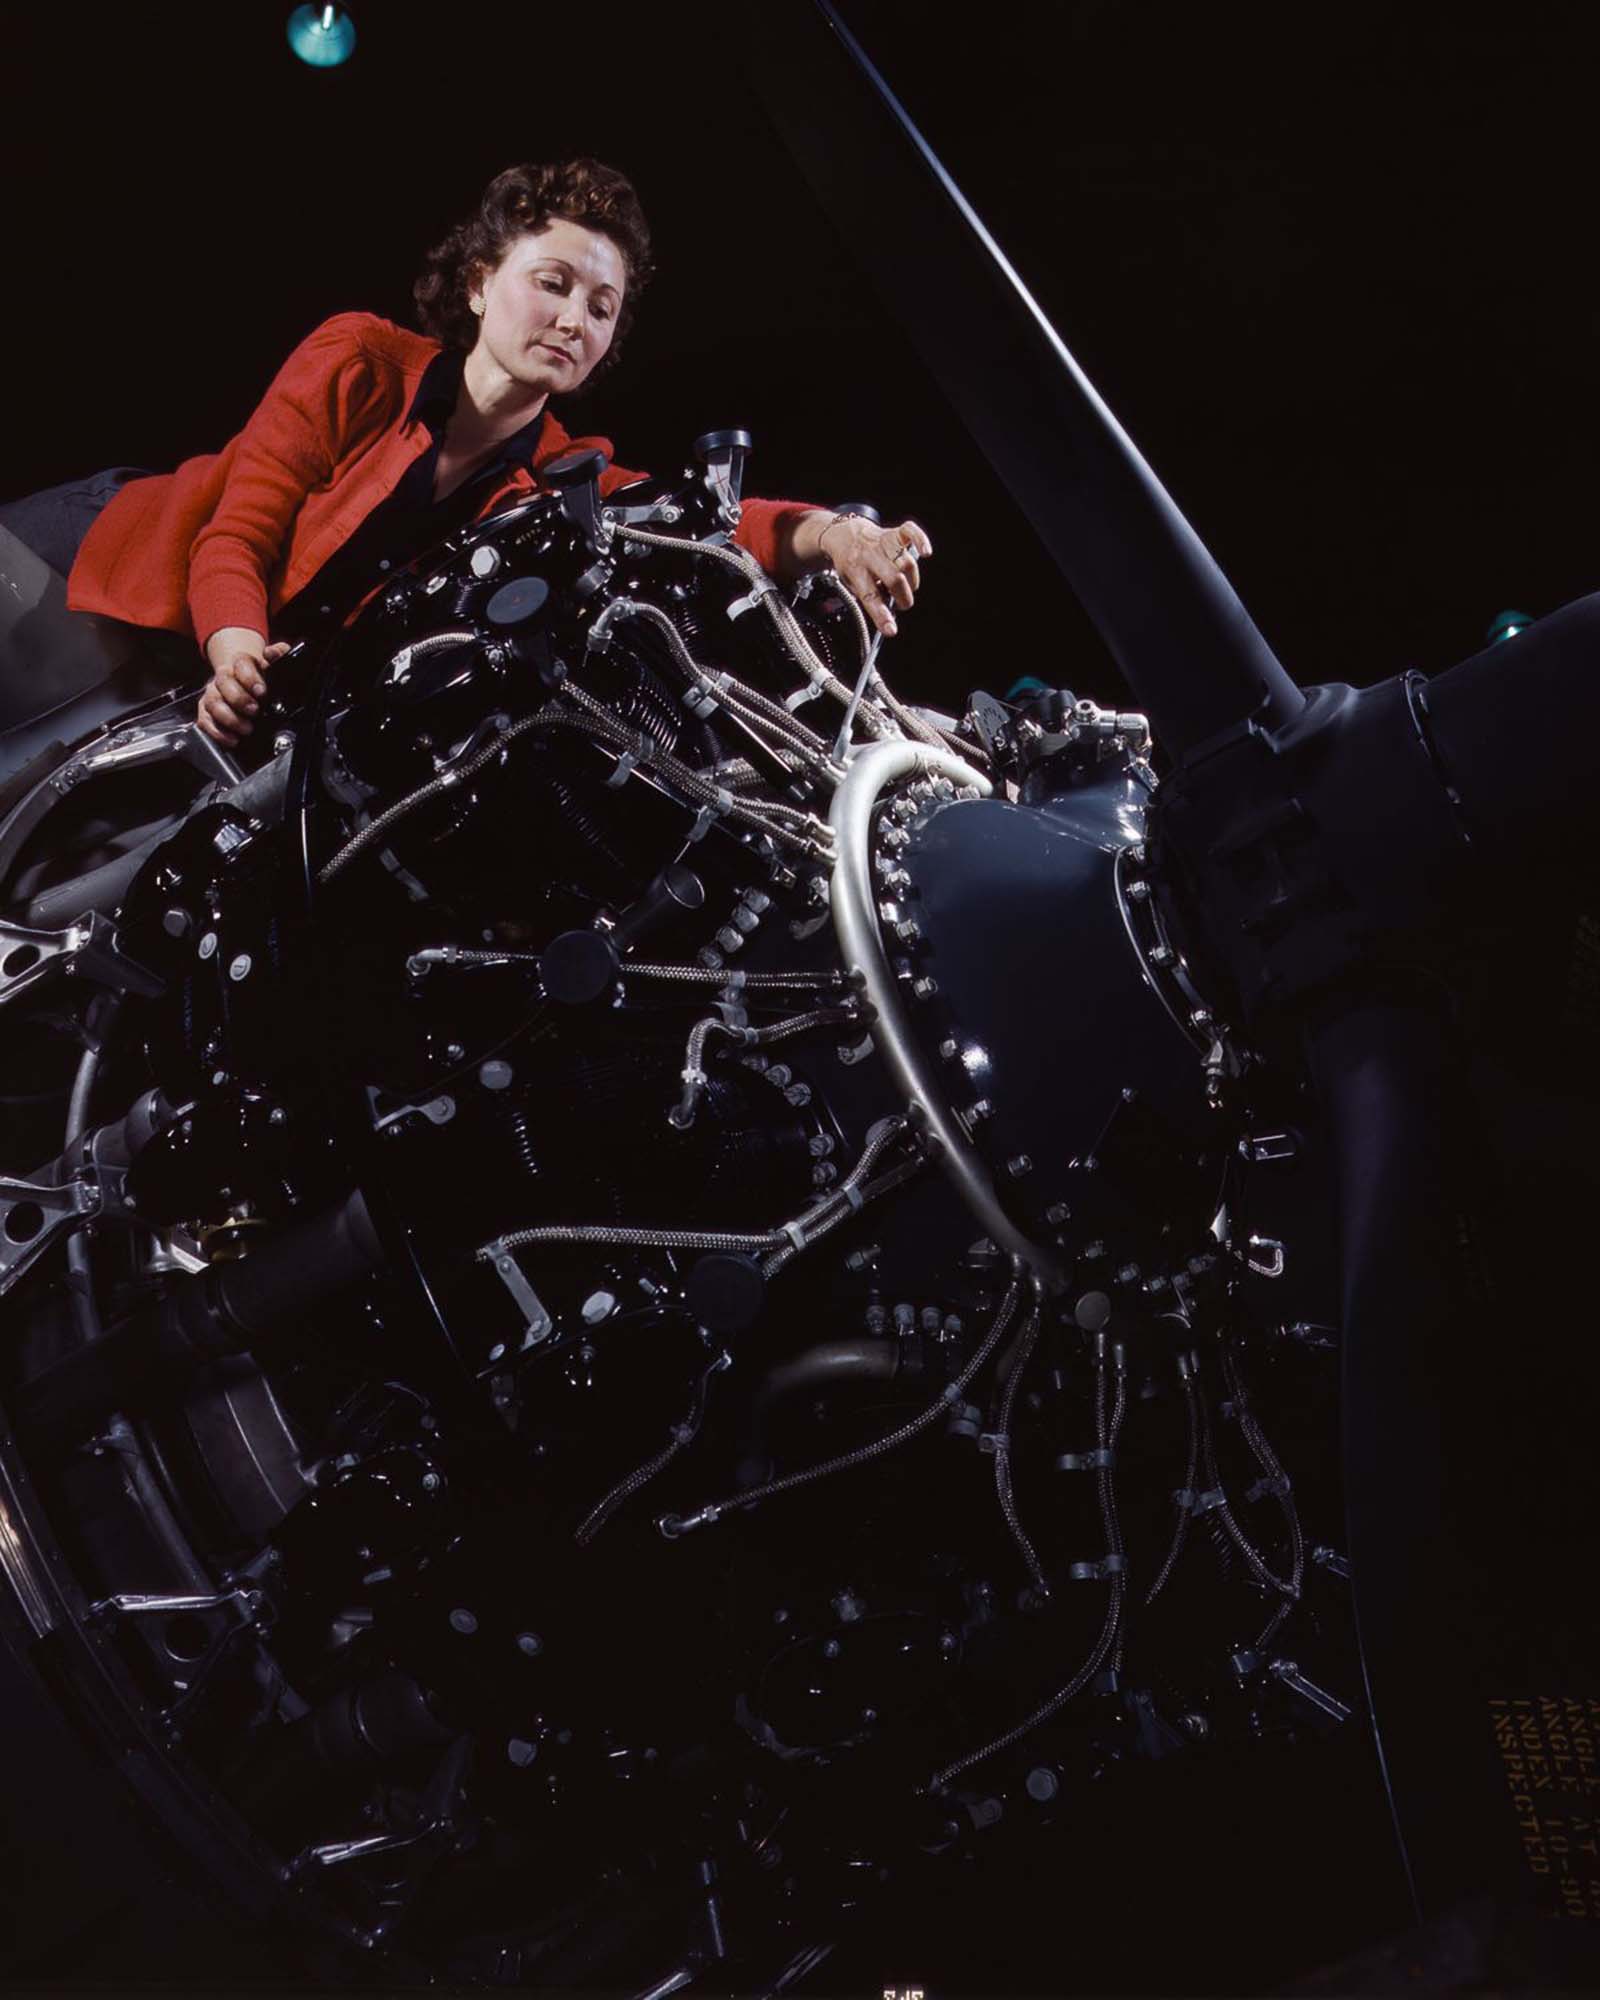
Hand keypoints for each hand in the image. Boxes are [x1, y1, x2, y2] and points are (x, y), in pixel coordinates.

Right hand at [196, 629, 290, 745]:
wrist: (244, 680)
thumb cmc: (260, 675)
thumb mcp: (273, 664)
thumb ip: (278, 655)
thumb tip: (277, 651)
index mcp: (240, 663)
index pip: (241, 664)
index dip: (250, 678)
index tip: (261, 691)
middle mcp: (224, 677)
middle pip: (223, 682)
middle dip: (239, 698)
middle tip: (254, 710)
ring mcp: (213, 694)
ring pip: (213, 703)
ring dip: (229, 718)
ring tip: (247, 729)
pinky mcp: (206, 711)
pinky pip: (205, 720)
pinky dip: (217, 732)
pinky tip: (232, 739)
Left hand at [807, 513, 933, 638]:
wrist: (844, 534)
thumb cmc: (851, 563)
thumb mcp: (851, 584)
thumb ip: (870, 598)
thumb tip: (890, 616)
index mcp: (854, 570)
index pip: (869, 596)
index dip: (881, 615)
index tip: (891, 630)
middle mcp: (869, 555)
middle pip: (894, 578)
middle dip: (903, 597)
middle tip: (902, 603)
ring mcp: (882, 542)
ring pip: (906, 563)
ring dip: (912, 581)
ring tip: (905, 585)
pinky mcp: (894, 532)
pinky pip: (910, 531)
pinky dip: (921, 540)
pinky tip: (925, 553)